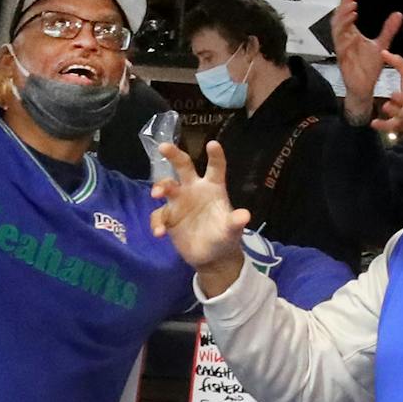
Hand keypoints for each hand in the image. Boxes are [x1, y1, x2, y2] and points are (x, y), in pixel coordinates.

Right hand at [149, 142, 249, 292]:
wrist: (212, 257)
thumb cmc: (224, 236)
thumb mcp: (232, 230)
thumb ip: (235, 222)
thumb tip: (245, 215)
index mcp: (213, 187)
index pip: (215, 168)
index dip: (215, 155)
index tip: (213, 144)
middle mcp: (194, 189)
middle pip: (183, 166)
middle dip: (173, 155)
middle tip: (164, 147)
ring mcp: (179, 202)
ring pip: (166, 186)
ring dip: (161, 187)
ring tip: (158, 194)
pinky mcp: (168, 217)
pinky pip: (159, 215)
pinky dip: (157, 223)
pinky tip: (160, 233)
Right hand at [332, 0, 402, 122]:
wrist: (365, 88)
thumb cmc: (369, 67)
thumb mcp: (382, 45)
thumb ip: (388, 30)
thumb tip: (398, 14)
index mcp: (351, 35)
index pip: (345, 16)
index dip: (346, 5)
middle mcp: (345, 41)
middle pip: (338, 21)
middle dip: (343, 9)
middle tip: (351, 0)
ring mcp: (342, 51)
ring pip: (336, 32)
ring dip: (342, 21)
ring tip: (352, 12)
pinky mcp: (343, 61)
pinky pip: (340, 49)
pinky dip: (344, 40)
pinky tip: (351, 33)